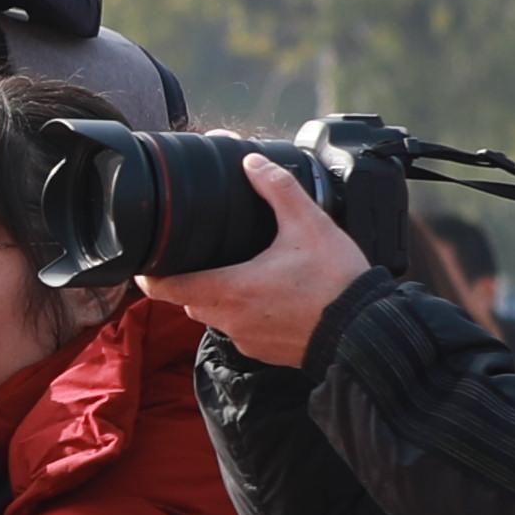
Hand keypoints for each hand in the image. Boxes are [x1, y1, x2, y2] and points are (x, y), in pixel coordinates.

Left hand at [144, 155, 372, 369]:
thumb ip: (277, 189)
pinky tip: (265, 293)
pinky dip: (243, 312)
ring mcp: (245, 339)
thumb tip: (251, 163)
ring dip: (217, 294)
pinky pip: (239, 329)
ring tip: (235, 268)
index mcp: (229, 290)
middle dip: (188, 277)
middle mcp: (229, 320)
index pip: (164, 289)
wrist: (367, 332)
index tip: (147, 259)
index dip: (148, 273)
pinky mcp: (263, 351)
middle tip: (197, 253)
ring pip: (212, 315)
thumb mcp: (308, 224)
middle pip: (187, 299)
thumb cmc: (337, 283)